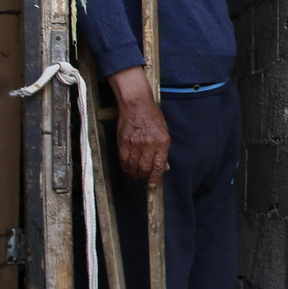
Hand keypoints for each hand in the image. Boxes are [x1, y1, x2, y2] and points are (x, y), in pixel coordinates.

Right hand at [108, 65, 169, 185]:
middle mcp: (149, 144)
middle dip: (144, 176)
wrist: (137, 104)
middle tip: (143, 177)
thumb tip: (164, 167)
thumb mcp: (164, 132)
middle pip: (145, 168)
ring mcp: (135, 143)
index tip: (152, 185)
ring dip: (134, 172)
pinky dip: (124, 166)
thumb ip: (163, 151)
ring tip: (135, 173)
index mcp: (162, 142)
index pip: (158, 166)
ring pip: (133, 166)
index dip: (155, 178)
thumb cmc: (152, 117)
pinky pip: (123, 159)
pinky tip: (126, 167)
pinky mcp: (123, 141)